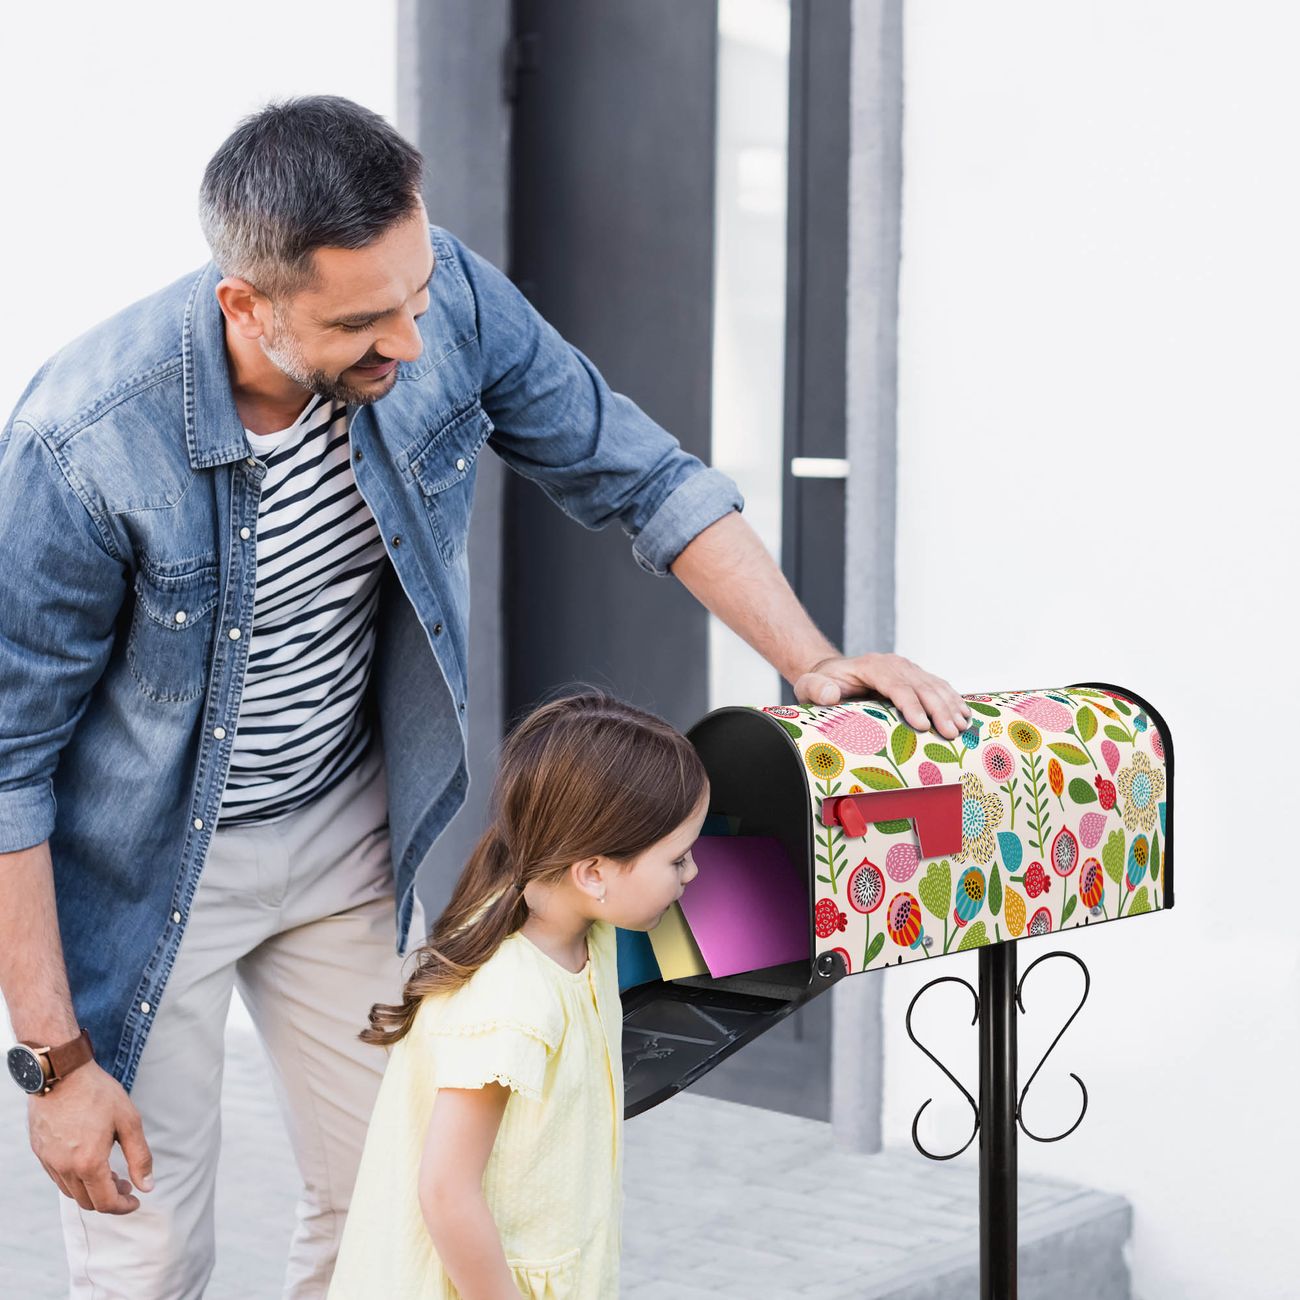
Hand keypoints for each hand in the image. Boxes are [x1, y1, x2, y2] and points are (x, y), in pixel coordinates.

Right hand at [28, 1060, 153, 1213]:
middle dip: (110, 1198)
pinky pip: (58, 1178)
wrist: (62, 1074)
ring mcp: (50, 1162)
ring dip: (92, 1190)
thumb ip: (139, 1157)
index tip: (135, 1200)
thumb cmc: (98, 1094)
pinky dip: (76, 1179)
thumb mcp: (129, 1121)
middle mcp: (65, 1168)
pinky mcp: (40, 1153)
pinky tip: (88, 1162)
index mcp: (89, 1163)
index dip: (123, 1207)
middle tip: (125, 1184)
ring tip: (110, 1173)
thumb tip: (147, 1186)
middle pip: (87, 1202)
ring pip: (71, 1192)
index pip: (106, 1202)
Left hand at [792, 653, 971, 738]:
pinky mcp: (916, 677)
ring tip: (962, 727)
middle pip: (921, 686)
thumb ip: (816, 689)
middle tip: (950, 733)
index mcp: (872, 666)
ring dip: (951, 706)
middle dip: (938, 710)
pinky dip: (953, 700)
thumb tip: (830, 694)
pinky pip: (939, 687)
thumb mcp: (810, 687)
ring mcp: (907, 669)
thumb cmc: (822, 685)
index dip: (911, 704)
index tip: (922, 725)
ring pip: (935, 686)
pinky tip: (965, 715)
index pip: (896, 684)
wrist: (832, 673)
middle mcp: (894, 664)